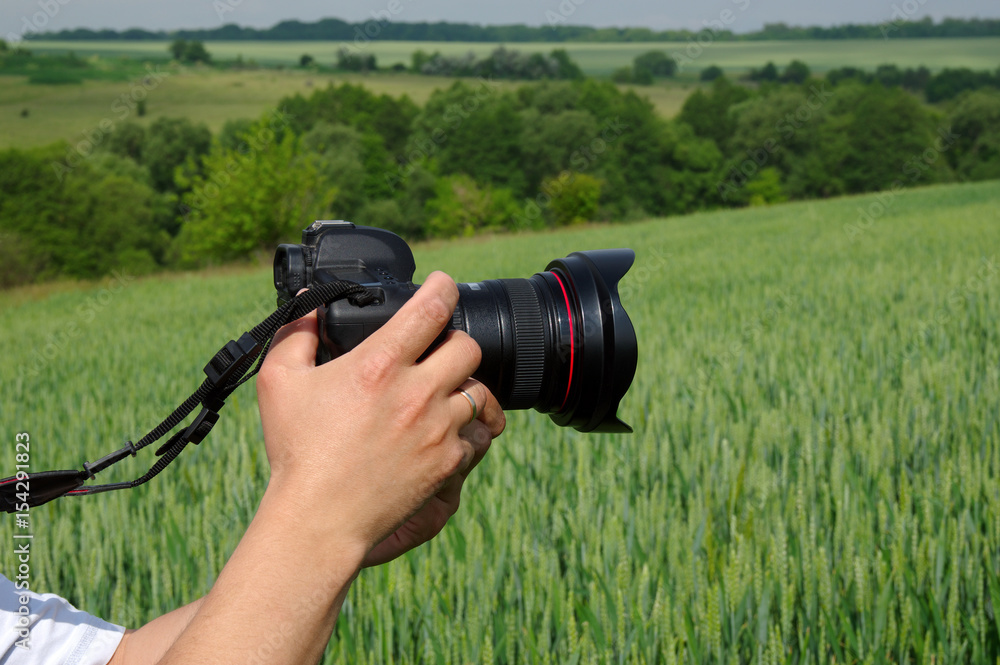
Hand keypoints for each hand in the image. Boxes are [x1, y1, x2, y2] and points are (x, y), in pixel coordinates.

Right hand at [255, 272, 504, 561]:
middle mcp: (417, 392)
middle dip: (454, 342)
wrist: (319, 519)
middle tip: (438, 350)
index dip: (444, 287)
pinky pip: (477, 435)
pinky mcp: (448, 462)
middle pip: (468, 347)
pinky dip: (468, 429)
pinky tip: (449, 430)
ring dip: (463, 387)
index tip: (444, 285)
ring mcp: (438, 429)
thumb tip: (307, 304)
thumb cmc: (297, 451)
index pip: (431, 309)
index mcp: (380, 364)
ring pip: (479, 391)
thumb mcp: (279, 382)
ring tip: (445, 392)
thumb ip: (295, 333)